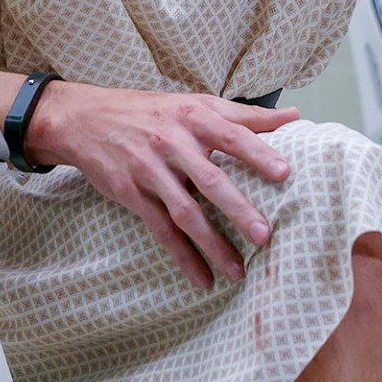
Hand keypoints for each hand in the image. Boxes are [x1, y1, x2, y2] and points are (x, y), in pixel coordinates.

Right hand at [26, 82, 300, 289]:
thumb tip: (294, 116)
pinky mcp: (132, 194)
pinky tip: (202, 278)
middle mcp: (173, 142)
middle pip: (210, 179)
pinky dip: (183, 256)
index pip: (231, 135)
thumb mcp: (195, 102)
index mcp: (193, 115)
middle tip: (264, 234)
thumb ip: (244, 113)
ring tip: (237, 271)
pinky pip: (161, 230)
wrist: (87, 119)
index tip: (284, 173)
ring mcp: (150, 170)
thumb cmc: (152, 111)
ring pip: (185, 212)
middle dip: (237, 208)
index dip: (258, 153)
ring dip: (212, 244)